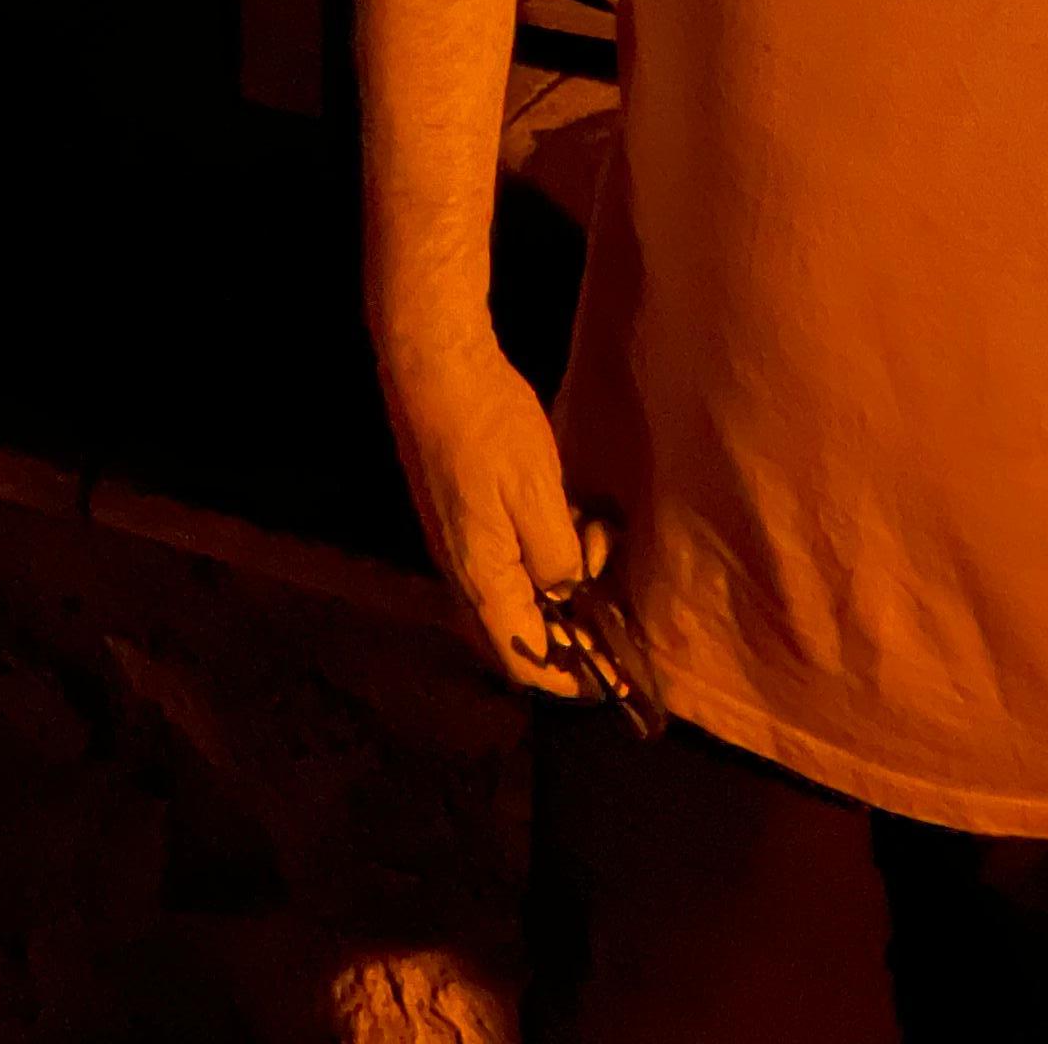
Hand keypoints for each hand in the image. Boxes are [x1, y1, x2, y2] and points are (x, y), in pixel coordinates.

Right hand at [377, 320, 598, 691]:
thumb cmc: (488, 427)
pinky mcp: (461, 517)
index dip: (570, 678)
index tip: (614, 679)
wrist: (433, 368)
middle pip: (517, 636)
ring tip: (595, 536)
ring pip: (514, 596)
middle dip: (568, 633)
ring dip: (559, 585)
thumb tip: (566, 597)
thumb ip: (556, 558)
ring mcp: (458, 545)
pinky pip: (506, 562)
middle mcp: (463, 574)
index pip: (525, 660)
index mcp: (480, 579)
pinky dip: (542, 557)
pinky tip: (570, 516)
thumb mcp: (538, 492)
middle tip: (610, 604)